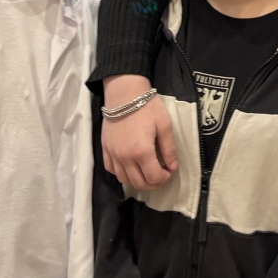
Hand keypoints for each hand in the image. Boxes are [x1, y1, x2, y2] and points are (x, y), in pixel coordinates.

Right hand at [101, 74, 176, 189]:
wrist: (124, 93)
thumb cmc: (147, 107)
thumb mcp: (164, 125)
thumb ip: (169, 149)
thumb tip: (172, 167)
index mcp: (142, 152)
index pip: (154, 177)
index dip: (164, 178)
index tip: (170, 170)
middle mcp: (125, 158)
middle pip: (138, 183)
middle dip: (153, 183)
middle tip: (160, 174)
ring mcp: (113, 154)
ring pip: (124, 179)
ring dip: (137, 180)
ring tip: (146, 171)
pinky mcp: (105, 149)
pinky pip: (111, 170)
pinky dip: (122, 172)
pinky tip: (130, 165)